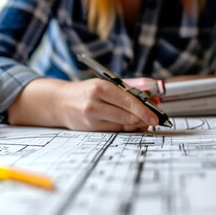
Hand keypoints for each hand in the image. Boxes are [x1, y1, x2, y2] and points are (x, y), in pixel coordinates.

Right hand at [9, 78, 159, 131]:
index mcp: (100, 88)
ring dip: (136, 125)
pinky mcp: (91, 130)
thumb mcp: (106, 83)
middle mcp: (94, 104)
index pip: (128, 101)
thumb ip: (131, 86)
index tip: (155, 116)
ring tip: (143, 120)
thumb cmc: (86, 91)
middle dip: (143, 119)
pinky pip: (115, 131)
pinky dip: (125, 128)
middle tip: (153, 118)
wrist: (59, 102)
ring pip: (122, 126)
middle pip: (127, 116)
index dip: (144, 110)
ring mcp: (91, 119)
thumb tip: (154, 91)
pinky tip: (129, 124)